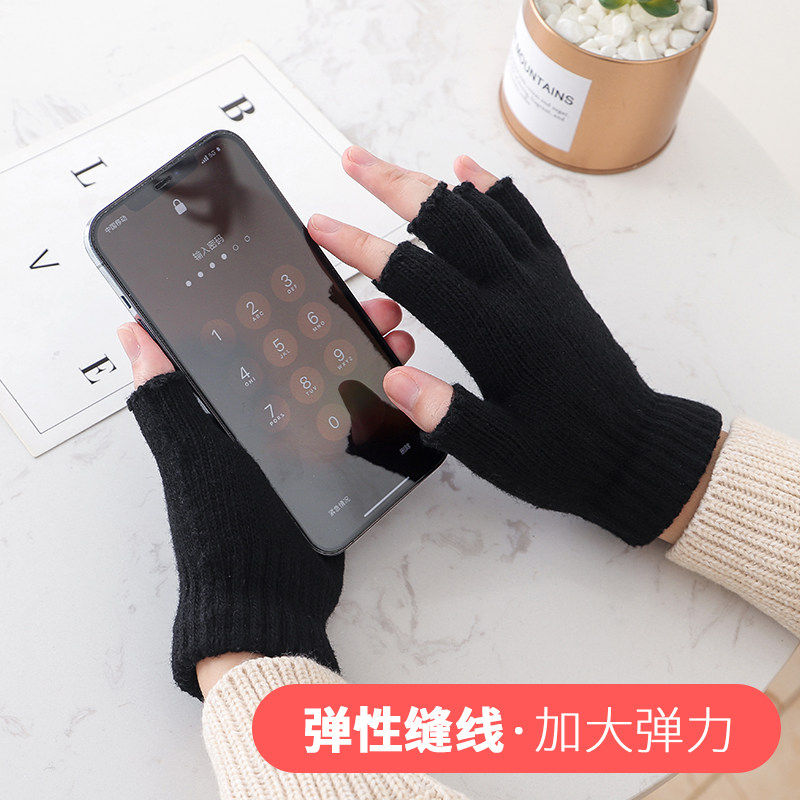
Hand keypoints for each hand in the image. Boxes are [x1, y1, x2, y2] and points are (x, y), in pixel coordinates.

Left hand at [117, 297, 415, 698]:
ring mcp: (299, 442)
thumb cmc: (220, 524)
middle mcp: (262, 419)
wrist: (266, 596)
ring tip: (393, 338)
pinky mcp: (329, 465)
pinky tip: (396, 384)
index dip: (286, 306)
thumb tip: (134, 332)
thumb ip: (167, 395)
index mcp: (226, 408)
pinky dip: (376, 399)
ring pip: (335, 382)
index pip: (258, 340)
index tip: (314, 281)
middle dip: (339, 324)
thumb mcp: (192, 453)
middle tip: (374, 306)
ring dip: (363, 356)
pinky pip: (354, 423)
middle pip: (305, 354)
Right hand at [308, 147, 722, 545]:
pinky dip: (492, 190)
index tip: (323, 228)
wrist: (634, 445)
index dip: (361, 247)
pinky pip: (523, 219)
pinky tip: (470, 173)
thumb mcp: (498, 451)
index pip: (414, 272)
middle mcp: (517, 291)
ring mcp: (539, 278)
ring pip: (481, 210)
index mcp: (494, 331)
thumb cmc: (568, 451)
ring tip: (393, 169)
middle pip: (446, 219)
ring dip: (433, 183)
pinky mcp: (556, 279)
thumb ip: (445, 414)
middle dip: (392, 185)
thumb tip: (396, 379)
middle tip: (353, 163)